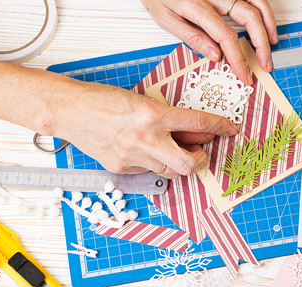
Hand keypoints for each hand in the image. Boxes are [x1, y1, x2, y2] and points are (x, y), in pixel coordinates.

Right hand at [54, 83, 238, 178]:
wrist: (71, 111)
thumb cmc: (104, 100)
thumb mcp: (143, 100)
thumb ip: (170, 118)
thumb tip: (196, 130)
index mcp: (153, 114)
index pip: (198, 122)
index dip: (220, 126)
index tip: (230, 128)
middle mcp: (145, 138)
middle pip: (189, 163)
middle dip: (201, 159)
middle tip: (200, 150)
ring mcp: (132, 156)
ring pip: (170, 171)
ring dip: (177, 162)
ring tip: (170, 148)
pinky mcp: (121, 168)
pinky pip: (149, 171)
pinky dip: (153, 163)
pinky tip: (144, 151)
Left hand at [141, 0, 277, 84]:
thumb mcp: (165, 17)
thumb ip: (191, 36)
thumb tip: (215, 55)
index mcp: (198, 6)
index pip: (226, 36)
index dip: (239, 59)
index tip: (245, 75)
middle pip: (250, 18)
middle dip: (261, 45)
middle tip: (265, 65)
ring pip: (257, 3)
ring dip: (269, 25)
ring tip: (272, 44)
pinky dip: (263, 8)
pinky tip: (264, 22)